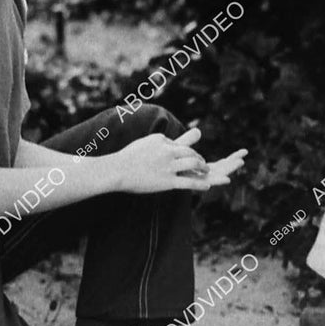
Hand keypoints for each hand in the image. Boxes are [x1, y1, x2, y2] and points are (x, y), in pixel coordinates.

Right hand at [111, 128, 245, 193]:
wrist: (116, 170)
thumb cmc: (126, 158)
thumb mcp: (143, 144)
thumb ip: (157, 142)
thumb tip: (165, 140)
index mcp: (161, 140)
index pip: (179, 145)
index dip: (186, 153)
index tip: (189, 158)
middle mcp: (168, 151)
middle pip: (190, 152)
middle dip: (198, 158)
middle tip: (203, 164)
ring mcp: (168, 166)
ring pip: (194, 164)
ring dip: (203, 167)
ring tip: (207, 171)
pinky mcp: (168, 181)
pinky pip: (190, 182)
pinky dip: (201, 184)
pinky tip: (208, 186)